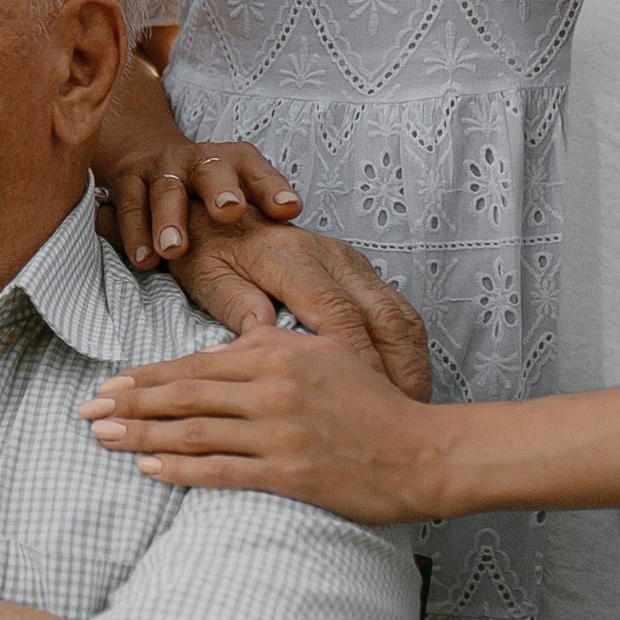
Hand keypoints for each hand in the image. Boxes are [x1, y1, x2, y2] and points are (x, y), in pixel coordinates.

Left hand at [83, 323, 440, 521]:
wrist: (422, 453)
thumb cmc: (375, 405)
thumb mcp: (324, 355)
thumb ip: (274, 347)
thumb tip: (228, 344)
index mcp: (278, 353)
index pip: (196, 364)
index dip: (147, 376)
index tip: (109, 384)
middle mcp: (273, 388)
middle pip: (184, 395)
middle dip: (129, 403)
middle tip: (86, 411)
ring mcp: (279, 431)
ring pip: (194, 431)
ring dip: (141, 435)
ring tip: (102, 438)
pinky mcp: (289, 472)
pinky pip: (221, 471)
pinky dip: (180, 468)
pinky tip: (148, 468)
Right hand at [91, 47, 303, 270]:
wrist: (151, 153)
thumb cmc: (209, 186)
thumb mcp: (240, 189)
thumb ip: (265, 211)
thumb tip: (296, 241)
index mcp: (236, 160)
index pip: (258, 173)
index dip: (273, 190)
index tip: (289, 209)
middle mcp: (200, 159)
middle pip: (212, 170)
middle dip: (221, 190)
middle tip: (229, 211)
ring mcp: (162, 167)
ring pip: (167, 190)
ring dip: (170, 219)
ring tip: (175, 249)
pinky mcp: (129, 178)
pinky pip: (131, 205)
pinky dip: (135, 233)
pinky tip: (144, 259)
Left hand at [166, 216, 433, 401]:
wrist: (219, 210)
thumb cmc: (208, 249)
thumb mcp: (208, 275)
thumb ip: (235, 303)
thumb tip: (262, 335)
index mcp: (290, 256)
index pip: (335, 310)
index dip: (357, 355)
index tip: (368, 395)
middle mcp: (330, 256)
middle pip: (381, 313)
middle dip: (398, 366)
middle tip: (402, 409)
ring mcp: (351, 262)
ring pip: (397, 312)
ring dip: (409, 359)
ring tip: (412, 402)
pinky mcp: (361, 270)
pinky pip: (398, 309)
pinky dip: (408, 347)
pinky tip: (407, 379)